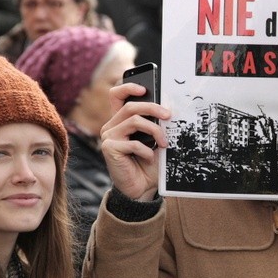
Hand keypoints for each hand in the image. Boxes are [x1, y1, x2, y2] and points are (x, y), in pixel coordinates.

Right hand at [100, 82, 170, 200]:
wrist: (142, 189)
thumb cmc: (149, 164)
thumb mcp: (154, 141)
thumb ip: (155, 124)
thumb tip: (168, 110)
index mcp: (121, 121)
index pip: (117, 96)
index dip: (128, 88)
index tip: (144, 89)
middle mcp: (111, 126)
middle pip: (131, 106)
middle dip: (153, 108)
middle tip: (168, 116)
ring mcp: (108, 137)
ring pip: (134, 121)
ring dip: (154, 131)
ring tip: (164, 143)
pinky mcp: (108, 148)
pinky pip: (133, 143)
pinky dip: (147, 151)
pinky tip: (149, 159)